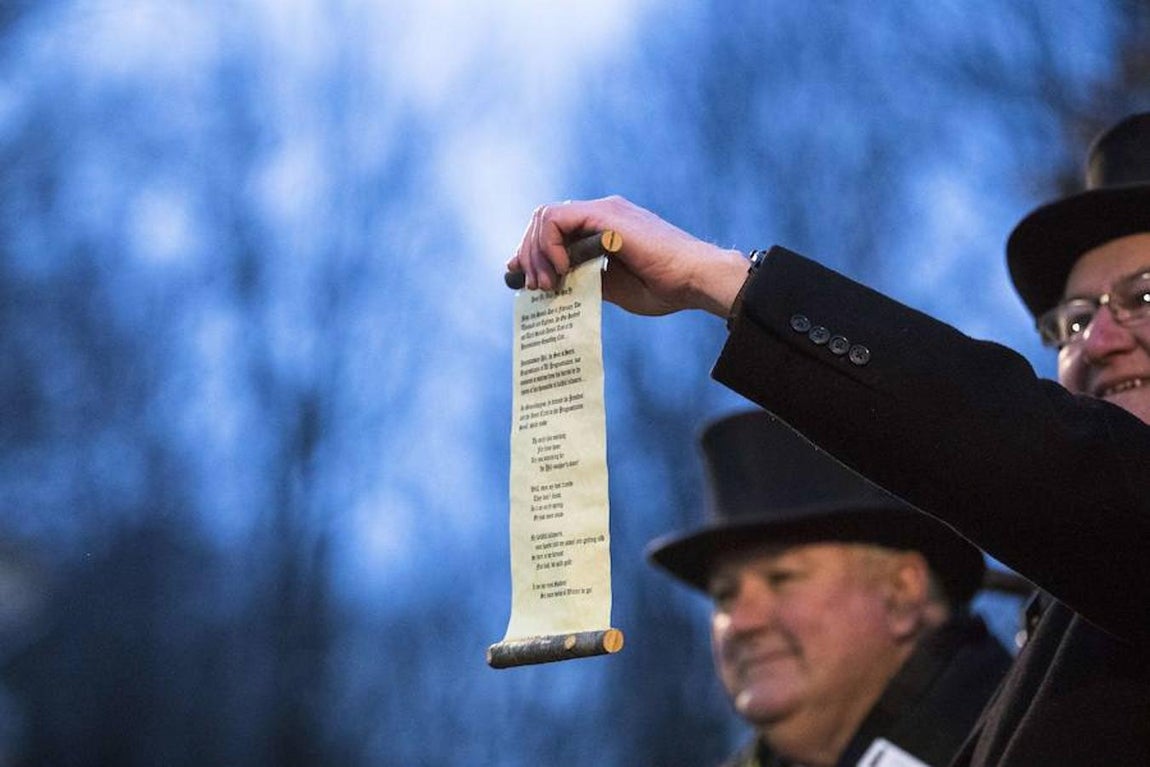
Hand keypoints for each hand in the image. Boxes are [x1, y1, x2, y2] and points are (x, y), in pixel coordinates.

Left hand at [506, 195, 748, 316]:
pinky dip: (549, 245)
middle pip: (543, 221)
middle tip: (535, 288)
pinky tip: (561, 270)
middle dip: (529, 255)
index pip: (553, 228)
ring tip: (547, 285)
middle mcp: (601, 213)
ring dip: (536, 253)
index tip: (520, 279)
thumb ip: (586, 280)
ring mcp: (603, 211)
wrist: (696, 279)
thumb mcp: (614, 288)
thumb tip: (555, 287)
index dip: (531, 252)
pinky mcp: (606, 215)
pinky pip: (557, 220)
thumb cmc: (666, 287)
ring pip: (545, 217)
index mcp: (604, 227)